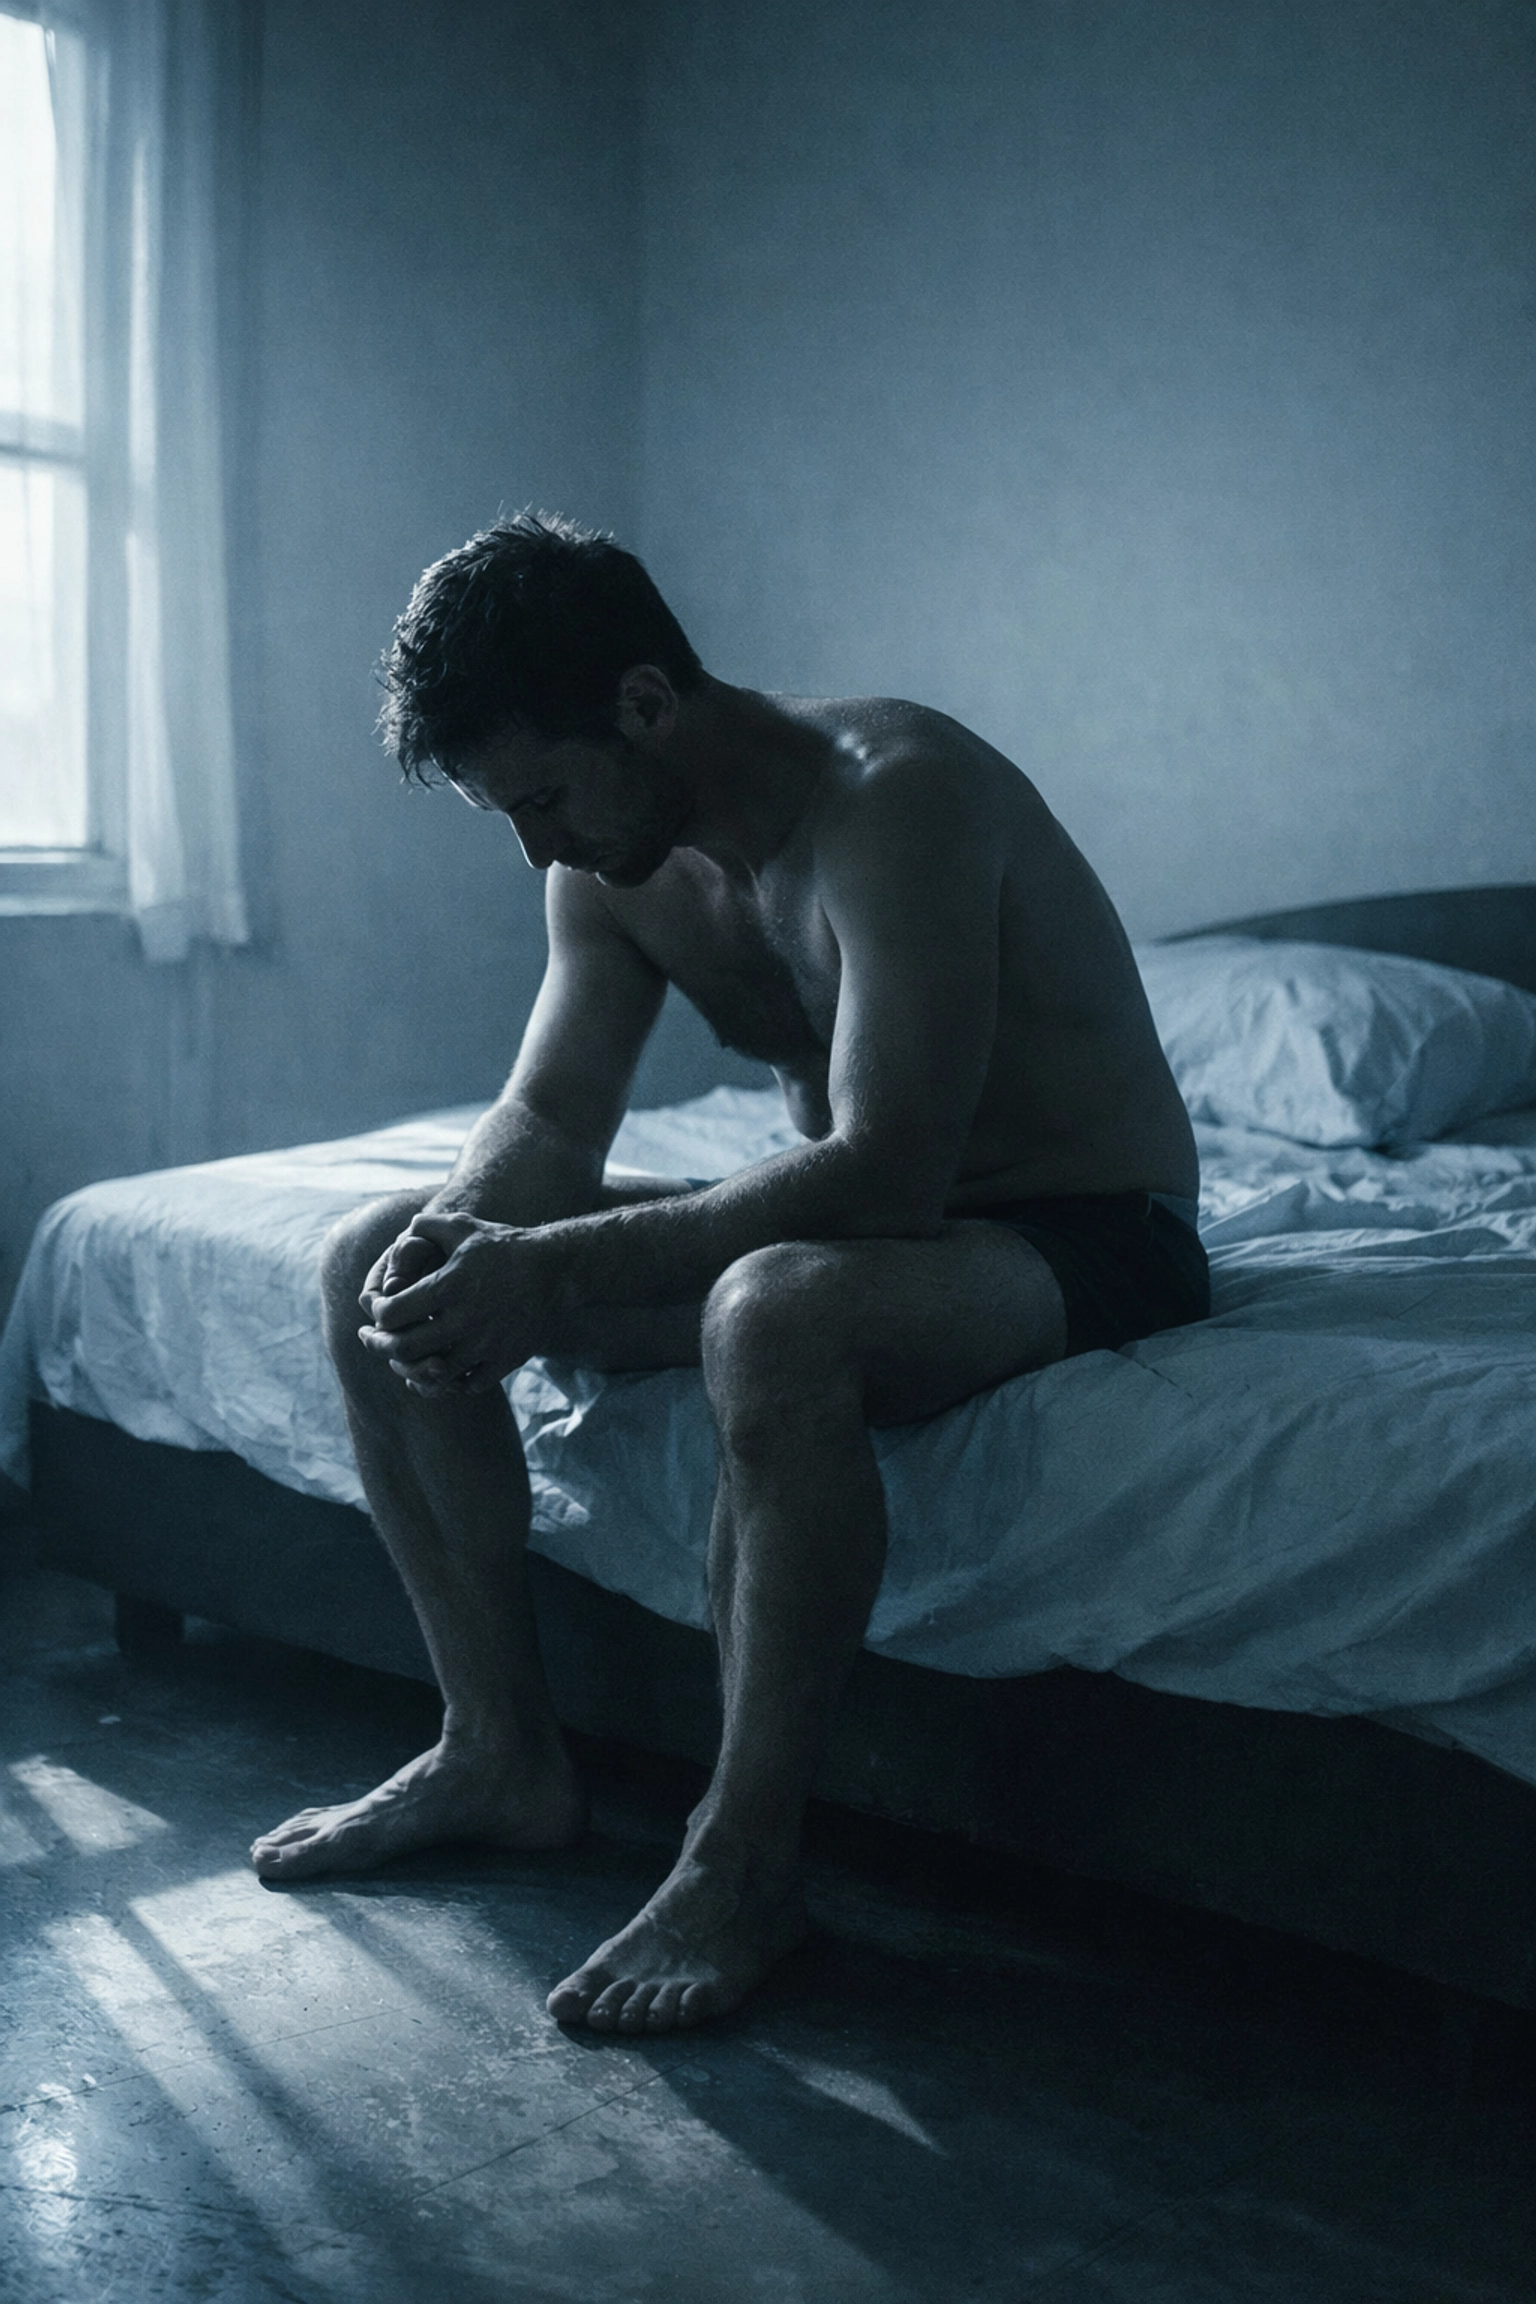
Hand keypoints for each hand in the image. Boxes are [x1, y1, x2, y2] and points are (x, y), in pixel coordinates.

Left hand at [358, 1212, 551, 1396]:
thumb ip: (423, 1226)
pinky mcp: (505, 1360)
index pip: (392, 1313)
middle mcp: (465, 1319)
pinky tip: (439, 1369)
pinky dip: (448, 1383)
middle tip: (371, 1339)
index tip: (375, 1314)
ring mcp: (486, 1344)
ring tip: (402, 1359)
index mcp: (449, 1286)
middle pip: (404, 1349)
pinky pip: (466, 1385)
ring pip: (433, 1374)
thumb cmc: (502, 1246)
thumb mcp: (462, 1226)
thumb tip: (395, 1237)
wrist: (554, 1270)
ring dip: (411, 1368)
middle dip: (379, 1346)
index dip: (376, 1316)